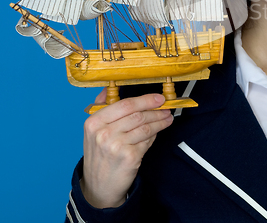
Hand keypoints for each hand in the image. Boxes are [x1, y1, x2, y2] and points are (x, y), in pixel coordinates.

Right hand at [81, 91, 172, 207]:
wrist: (98, 186)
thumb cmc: (100, 154)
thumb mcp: (93, 130)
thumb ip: (102, 108)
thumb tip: (108, 87)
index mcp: (94, 122)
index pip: (125, 104)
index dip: (145, 99)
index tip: (159, 98)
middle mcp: (103, 133)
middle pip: (138, 115)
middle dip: (156, 110)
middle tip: (167, 108)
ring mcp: (115, 146)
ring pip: (145, 127)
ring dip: (160, 122)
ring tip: (167, 119)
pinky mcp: (128, 157)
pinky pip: (147, 141)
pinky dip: (154, 135)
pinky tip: (156, 133)